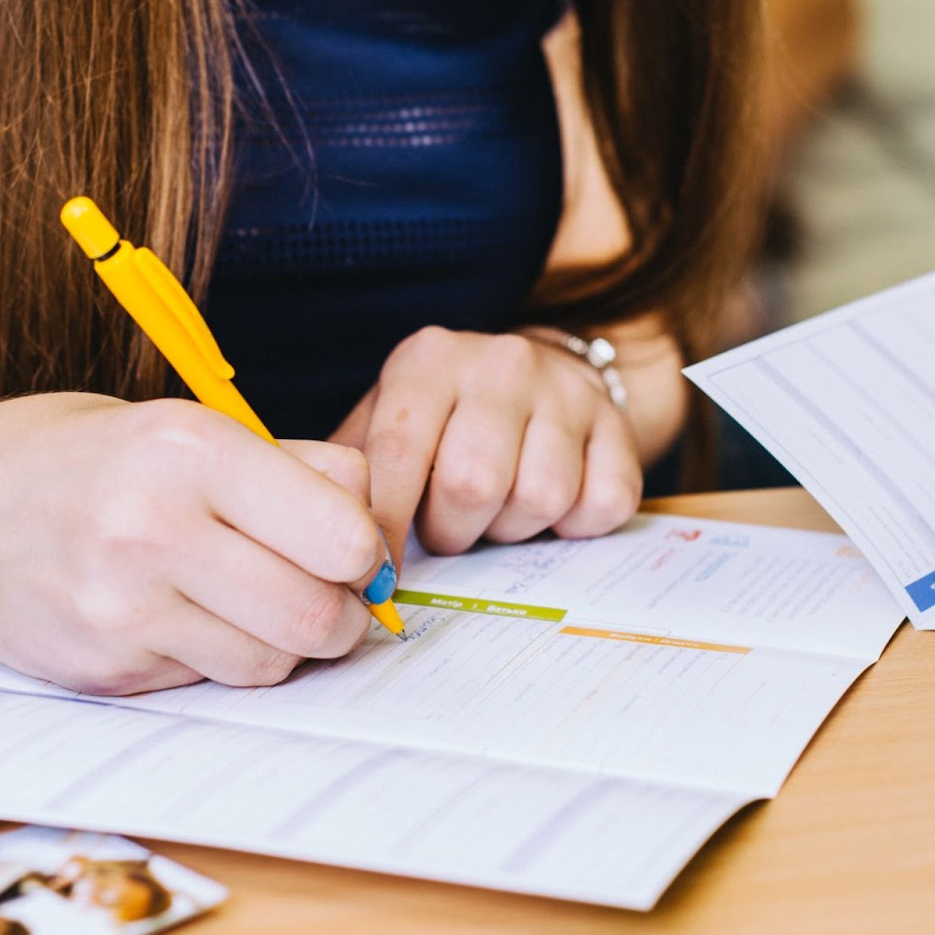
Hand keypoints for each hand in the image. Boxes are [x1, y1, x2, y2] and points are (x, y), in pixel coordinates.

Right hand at [0, 394, 384, 694]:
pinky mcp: (106, 668)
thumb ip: (291, 467)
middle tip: (329, 596)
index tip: (353, 549)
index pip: (341, 534)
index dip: (366, 552)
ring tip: (256, 604)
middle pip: (317, 614)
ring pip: (272, 662)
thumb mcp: (185, 426)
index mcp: (189, 450)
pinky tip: (190, 619)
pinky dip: (223, 659)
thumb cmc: (85, 460)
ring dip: (287, 645)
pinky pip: (213, 681)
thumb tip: (379, 526)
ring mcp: (123, 609)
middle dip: (343, 615)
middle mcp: (153, 528)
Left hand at [332, 326, 642, 562]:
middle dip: (453, 530)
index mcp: (429, 360)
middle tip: (448, 529)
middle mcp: (501, 363)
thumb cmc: (444, 419)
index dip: (386, 526)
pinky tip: (551, 508)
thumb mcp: (388, 421)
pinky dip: (574, 527)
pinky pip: (601, 506)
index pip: (399, 453)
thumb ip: (351, 472)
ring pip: (540, 498)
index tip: (375, 574)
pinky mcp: (618, 425)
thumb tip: (316, 546)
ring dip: (512, 528)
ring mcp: (567, 391)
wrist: (542, 373)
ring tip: (497, 510)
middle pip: (473, 484)